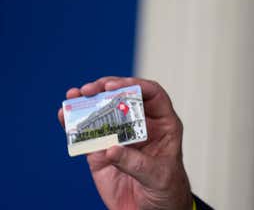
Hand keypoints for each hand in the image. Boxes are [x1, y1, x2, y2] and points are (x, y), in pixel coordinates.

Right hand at [58, 77, 192, 209]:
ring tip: (73, 97)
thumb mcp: (158, 175)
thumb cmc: (166, 190)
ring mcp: (120, 137)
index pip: (152, 94)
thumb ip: (136, 162)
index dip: (134, 85)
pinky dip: (75, 125)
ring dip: (87, 102)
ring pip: (103, 113)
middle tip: (90, 89)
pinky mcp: (102, 153)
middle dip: (106, 88)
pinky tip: (64, 118)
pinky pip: (88, 136)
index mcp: (163, 123)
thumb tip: (111, 148)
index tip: (115, 86)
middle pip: (124, 97)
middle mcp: (141, 125)